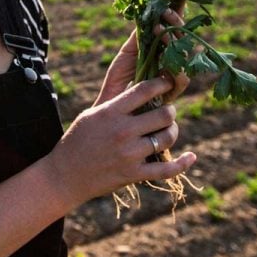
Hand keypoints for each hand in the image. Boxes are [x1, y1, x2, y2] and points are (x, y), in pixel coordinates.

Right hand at [46, 76, 195, 208]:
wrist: (65, 174)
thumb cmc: (79, 138)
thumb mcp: (93, 113)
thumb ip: (116, 101)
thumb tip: (140, 85)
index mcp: (111, 112)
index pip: (144, 90)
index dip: (162, 83)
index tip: (168, 81)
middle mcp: (122, 131)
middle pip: (162, 114)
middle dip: (169, 110)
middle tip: (167, 110)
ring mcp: (129, 154)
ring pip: (166, 138)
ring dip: (171, 132)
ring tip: (167, 130)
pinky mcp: (134, 175)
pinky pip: (167, 170)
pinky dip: (182, 164)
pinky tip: (191, 157)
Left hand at [94, 7, 190, 106]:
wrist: (111, 105)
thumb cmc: (118, 80)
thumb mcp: (128, 53)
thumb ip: (140, 38)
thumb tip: (149, 16)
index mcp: (162, 52)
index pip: (175, 32)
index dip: (178, 17)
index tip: (174, 1)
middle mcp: (171, 63)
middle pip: (185, 40)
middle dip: (178, 24)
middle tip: (167, 12)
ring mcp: (173, 78)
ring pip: (187, 57)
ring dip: (175, 40)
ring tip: (160, 29)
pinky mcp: (172, 94)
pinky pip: (181, 79)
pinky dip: (175, 65)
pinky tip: (165, 54)